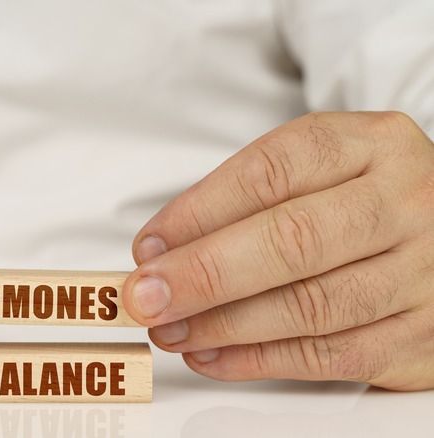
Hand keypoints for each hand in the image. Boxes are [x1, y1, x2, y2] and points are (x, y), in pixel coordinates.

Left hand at [122, 111, 433, 390]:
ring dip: (223, 324)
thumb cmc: (363, 198)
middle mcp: (406, 202)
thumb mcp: (318, 171)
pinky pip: (330, 356)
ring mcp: (423, 271)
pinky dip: (259, 360)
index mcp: (371, 144)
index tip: (149, 246)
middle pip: (291, 240)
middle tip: (145, 296)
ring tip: (170, 329)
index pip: (271, 173)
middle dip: (203, 274)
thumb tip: (163, 250)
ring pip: (309, 305)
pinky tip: (212, 356)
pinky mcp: (423, 335)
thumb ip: (246, 200)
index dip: (198, 213)